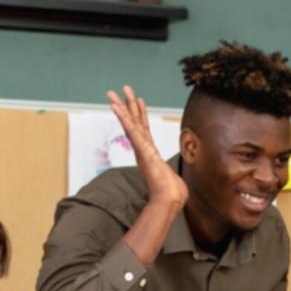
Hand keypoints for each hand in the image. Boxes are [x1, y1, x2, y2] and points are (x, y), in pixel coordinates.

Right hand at [107, 85, 186, 208]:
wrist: (169, 201)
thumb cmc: (171, 193)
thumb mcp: (172, 180)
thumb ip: (170, 178)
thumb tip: (176, 184)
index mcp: (149, 154)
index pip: (143, 130)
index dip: (140, 114)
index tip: (139, 101)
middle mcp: (143, 150)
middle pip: (134, 123)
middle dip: (128, 105)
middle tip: (120, 90)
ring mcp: (141, 149)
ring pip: (130, 123)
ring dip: (122, 107)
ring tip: (114, 93)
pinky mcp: (141, 150)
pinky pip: (131, 131)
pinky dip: (123, 118)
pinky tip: (117, 107)